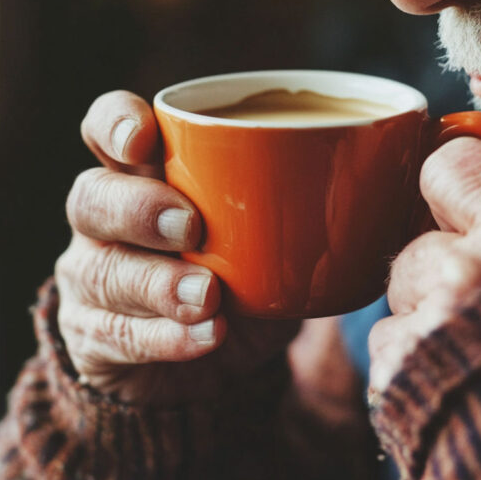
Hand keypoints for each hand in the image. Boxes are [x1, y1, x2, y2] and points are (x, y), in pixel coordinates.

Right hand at [55, 91, 297, 402]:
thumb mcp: (271, 231)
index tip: (147, 136)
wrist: (213, 356)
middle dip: (139, 208)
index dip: (115, 123)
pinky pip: (118, 335)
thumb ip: (306, 201)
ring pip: (101, 270)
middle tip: (192, 227)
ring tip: (210, 296)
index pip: (107, 128)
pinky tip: (207, 337)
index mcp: (145, 174)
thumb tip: (388, 175)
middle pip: (92, 197)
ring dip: (158, 282)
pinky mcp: (97, 336)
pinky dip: (166, 337)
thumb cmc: (243, 271)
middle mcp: (108, 219)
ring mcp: (94, 277)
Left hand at [368, 137, 480, 391]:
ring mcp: (429, 321)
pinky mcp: (396, 372)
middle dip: (437, 273)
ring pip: (400, 295)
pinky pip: (389, 345)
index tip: (453, 205)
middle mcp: (473, 268)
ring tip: (471, 352)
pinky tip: (450, 381)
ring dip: (423, 318)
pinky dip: (409, 363)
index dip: (447, 187)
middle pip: (417, 245)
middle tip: (479, 306)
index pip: (452, 164)